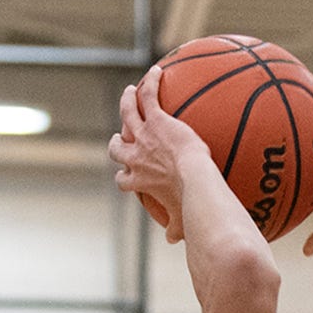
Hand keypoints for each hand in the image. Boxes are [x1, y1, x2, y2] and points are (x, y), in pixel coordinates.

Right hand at [108, 76, 216, 242]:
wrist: (195, 182)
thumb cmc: (190, 205)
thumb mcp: (181, 221)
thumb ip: (177, 229)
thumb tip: (176, 241)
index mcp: (138, 182)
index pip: (122, 179)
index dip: (123, 176)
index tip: (127, 174)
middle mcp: (135, 158)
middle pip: (116, 147)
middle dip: (117, 140)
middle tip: (122, 134)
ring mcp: (144, 136)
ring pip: (128, 114)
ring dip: (127, 102)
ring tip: (130, 93)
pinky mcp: (157, 120)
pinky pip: (149, 97)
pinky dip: (151, 83)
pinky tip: (158, 71)